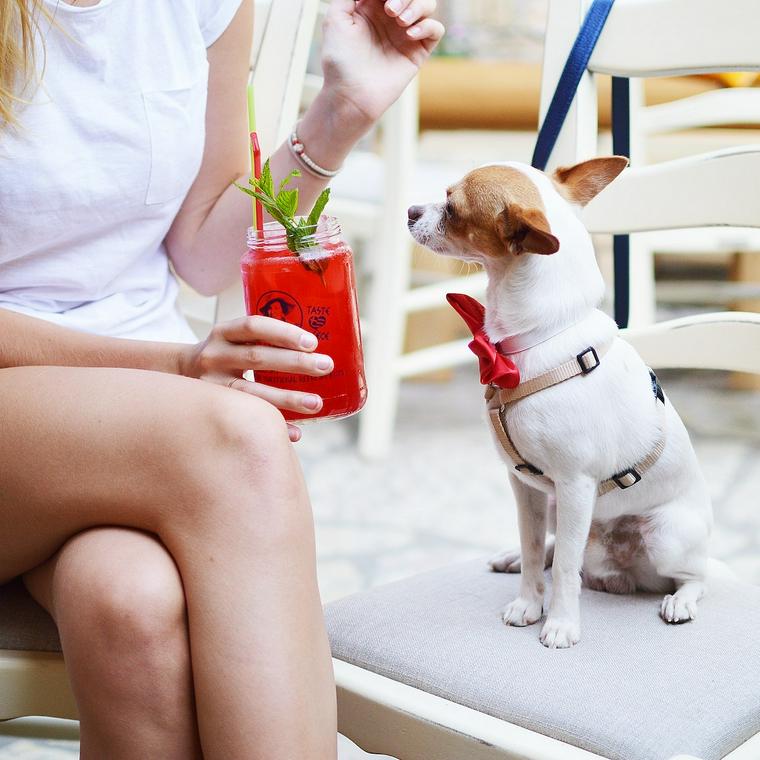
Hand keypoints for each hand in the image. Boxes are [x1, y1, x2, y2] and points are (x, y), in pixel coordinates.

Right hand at [178, 316, 333, 441]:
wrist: (179, 375)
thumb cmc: (225, 356)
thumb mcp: (234, 339)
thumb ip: (264, 340)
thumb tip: (317, 350)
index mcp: (224, 332)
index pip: (254, 326)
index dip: (283, 332)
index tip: (312, 342)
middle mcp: (215, 355)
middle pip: (257, 357)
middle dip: (295, 363)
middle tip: (326, 366)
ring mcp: (210, 384)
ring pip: (251, 392)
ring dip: (287, 398)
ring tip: (317, 403)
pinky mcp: (211, 409)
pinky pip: (246, 419)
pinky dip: (273, 425)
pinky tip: (296, 432)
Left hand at [321, 0, 444, 123]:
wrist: (351, 95)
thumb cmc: (339, 60)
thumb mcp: (336, 17)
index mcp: (372, 5)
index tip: (383, 2)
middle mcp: (391, 17)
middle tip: (391, 9)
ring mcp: (406, 34)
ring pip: (427, 4)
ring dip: (417, 6)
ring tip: (401, 22)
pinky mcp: (417, 52)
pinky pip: (435, 29)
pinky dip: (427, 26)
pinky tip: (409, 35)